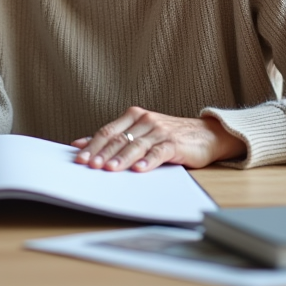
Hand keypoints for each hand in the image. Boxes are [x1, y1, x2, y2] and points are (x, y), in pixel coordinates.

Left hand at [72, 106, 245, 171]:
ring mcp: (160, 131)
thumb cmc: (169, 136)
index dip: (92, 145)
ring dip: (121, 158)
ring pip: (136, 145)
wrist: (207, 134)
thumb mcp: (140, 133)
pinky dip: (148, 161)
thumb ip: (114, 137)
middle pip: (119, 138)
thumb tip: (80, 144)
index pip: (107, 131)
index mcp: (133, 116)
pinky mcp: (174, 143)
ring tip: (110, 169)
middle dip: (102, 153)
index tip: (79, 158)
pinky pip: (158, 152)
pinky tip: (139, 170)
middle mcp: (145, 120)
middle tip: (90, 166)